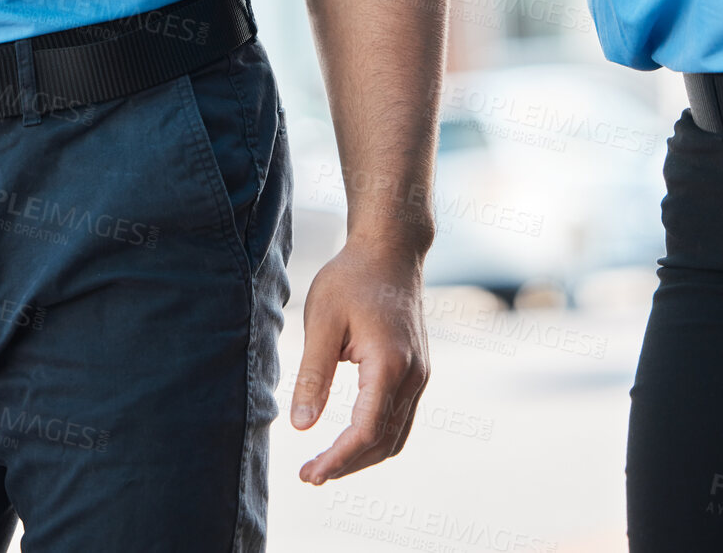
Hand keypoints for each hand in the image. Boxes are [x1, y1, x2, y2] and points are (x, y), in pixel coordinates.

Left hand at [290, 238, 429, 483]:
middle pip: (383, 442)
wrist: (391, 249)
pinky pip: (401, 418)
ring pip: (396, 436)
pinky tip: (350, 438)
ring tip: (327, 464)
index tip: (308, 474)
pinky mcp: (418, 370)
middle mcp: (413, 376)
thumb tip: (301, 427)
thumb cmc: (352, 278)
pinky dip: (377, 438)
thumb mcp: (322, 320)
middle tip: (310, 474)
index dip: (337, 460)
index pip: (365, 432)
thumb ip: (313, 375)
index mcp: (390, 364)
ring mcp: (420, 374)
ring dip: (363, 456)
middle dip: (347, 464)